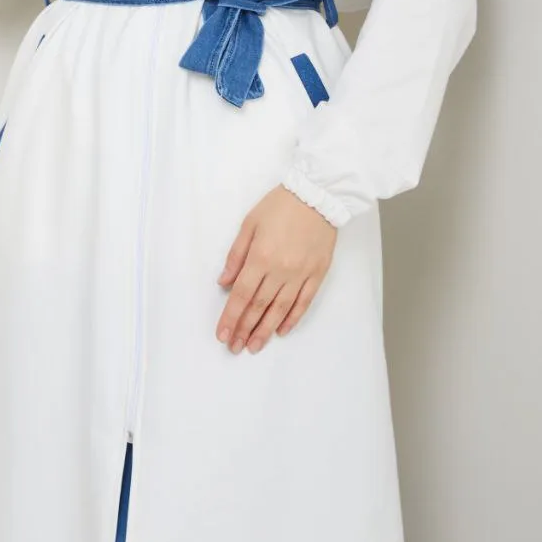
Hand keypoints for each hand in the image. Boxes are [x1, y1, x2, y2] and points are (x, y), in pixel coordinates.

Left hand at [215, 184, 336, 353]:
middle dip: (245, 329)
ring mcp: (301, 274)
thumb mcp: (250, 223)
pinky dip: (292, 319)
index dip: (230, 317)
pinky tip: (282, 331)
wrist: (318, 194)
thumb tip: (224, 283)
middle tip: (235, 348)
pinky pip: (303, 302)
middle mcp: (281, 270)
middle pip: (259, 306)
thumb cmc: (280, 205)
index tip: (222, 335)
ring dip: (266, 330)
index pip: (241, 294)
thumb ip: (236, 255)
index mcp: (260, 256)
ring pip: (281, 310)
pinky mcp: (317, 274)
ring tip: (254, 346)